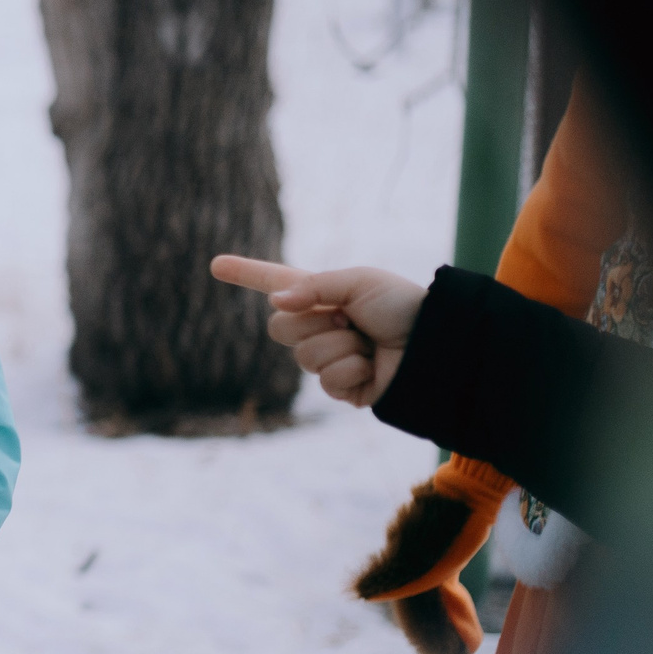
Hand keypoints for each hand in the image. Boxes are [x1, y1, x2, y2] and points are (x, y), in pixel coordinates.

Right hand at [211, 255, 425, 406]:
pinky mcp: (343, 389)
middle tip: (350, 320)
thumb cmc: (403, 306)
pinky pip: (327, 382)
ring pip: (304, 357)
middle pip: (280, 328)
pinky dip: (352, 372)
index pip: (275, 284)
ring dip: (340, 348)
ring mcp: (329, 359)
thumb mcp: (359, 281)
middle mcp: (321, 327)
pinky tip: (373, 367)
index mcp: (323, 297)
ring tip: (369, 344)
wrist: (436, 344)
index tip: (215, 265)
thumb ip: (314, 287)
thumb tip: (275, 304)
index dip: (246, 274)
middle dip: (313, 323)